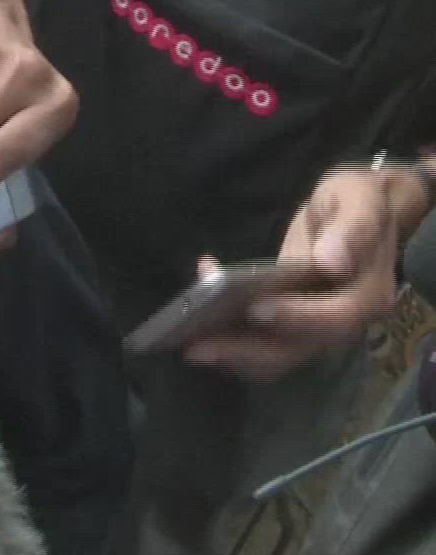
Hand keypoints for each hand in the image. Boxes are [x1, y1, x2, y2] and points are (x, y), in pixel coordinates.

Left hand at [186, 164, 428, 378]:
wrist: (358, 212)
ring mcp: (317, 328)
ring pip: (275, 356)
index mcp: (367, 293)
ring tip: (187, 343)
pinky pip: (260, 345)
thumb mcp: (358, 199)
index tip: (256, 308)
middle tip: (195, 347)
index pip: (336, 318)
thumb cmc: (357, 201)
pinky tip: (196, 316)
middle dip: (246, 351)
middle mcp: (344, 321)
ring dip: (230, 355)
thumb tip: (333, 262)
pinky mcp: (292, 325)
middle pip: (298, 349)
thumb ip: (353, 228)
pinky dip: (228, 340)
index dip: (297, 318)